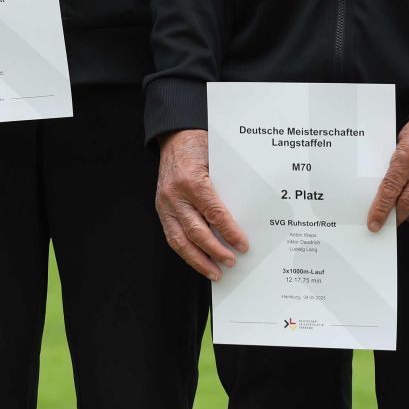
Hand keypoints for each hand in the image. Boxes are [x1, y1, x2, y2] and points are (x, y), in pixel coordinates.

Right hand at [155, 129, 248, 280]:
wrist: (175, 136)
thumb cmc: (200, 144)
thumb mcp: (218, 159)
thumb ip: (228, 184)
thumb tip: (248, 213)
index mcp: (192, 180)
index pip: (214, 213)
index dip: (229, 232)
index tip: (242, 245)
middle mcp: (175, 194)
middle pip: (196, 231)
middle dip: (215, 251)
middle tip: (231, 262)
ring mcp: (165, 203)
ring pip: (180, 240)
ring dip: (198, 259)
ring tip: (215, 272)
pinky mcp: (161, 209)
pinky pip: (172, 236)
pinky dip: (186, 251)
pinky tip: (199, 260)